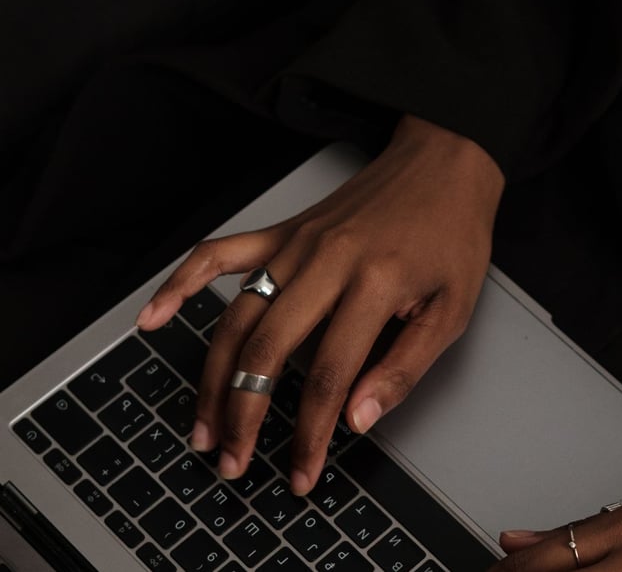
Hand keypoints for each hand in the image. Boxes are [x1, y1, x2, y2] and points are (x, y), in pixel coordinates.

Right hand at [135, 114, 504, 494]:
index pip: (328, 377)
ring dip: (212, 376)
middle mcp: (325, 262)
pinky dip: (180, 283)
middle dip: (244, 416)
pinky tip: (155, 315)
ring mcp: (296, 243)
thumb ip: (404, 367)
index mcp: (373, 283)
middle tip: (234, 461)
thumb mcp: (451, 309)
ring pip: (236, 316)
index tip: (302, 472)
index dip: (310, 435)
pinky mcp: (282, 231)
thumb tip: (358, 418)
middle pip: (266, 351)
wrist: (442, 164)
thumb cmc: (451, 234)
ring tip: (203, 425)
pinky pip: (218, 254)